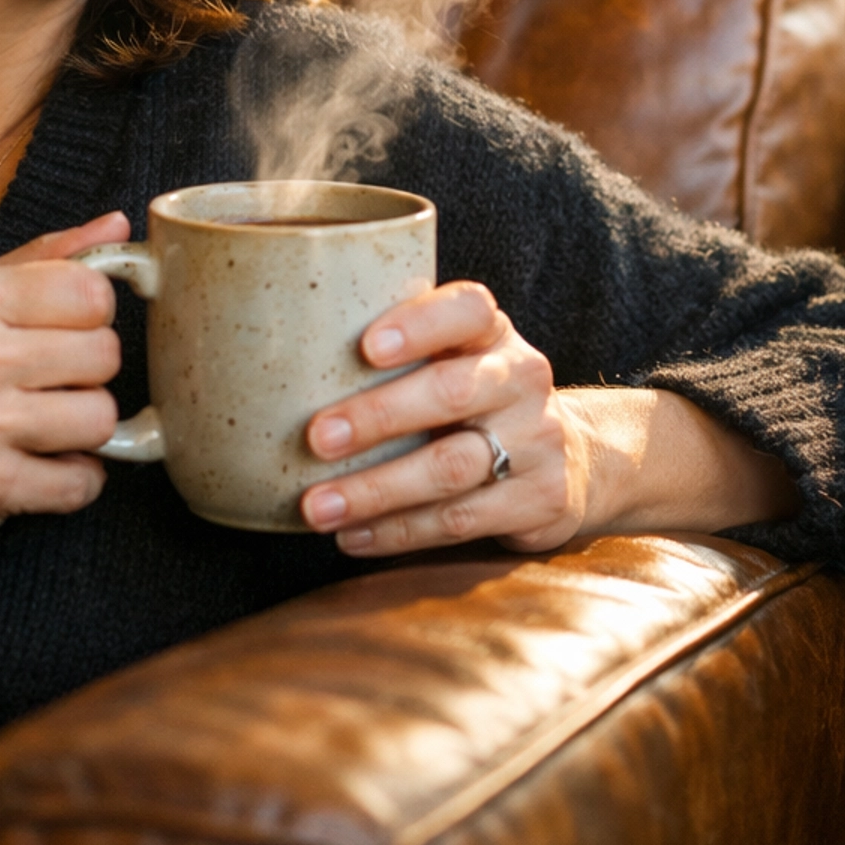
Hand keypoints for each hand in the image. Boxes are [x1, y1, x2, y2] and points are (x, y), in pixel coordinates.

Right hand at [0, 212, 129, 550]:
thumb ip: (40, 260)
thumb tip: (119, 229)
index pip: (93, 291)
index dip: (90, 315)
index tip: (63, 331)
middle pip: (106, 354)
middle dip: (86, 373)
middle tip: (46, 384)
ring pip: (102, 418)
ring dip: (81, 430)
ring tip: (40, 426)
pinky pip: (82, 482)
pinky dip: (70, 481)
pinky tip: (34, 466)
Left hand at [300, 280, 589, 556]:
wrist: (571, 456)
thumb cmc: (473, 399)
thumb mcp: (452, 359)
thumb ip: (393, 353)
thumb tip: (273, 369)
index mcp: (491, 331)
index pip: (467, 309)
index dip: (419, 324)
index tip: (366, 347)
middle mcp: (521, 377)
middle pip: (450, 392)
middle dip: (377, 417)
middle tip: (316, 439)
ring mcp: (538, 440)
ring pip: (450, 467)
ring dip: (375, 490)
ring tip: (317, 507)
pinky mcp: (541, 500)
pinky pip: (459, 519)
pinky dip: (398, 531)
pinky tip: (352, 535)